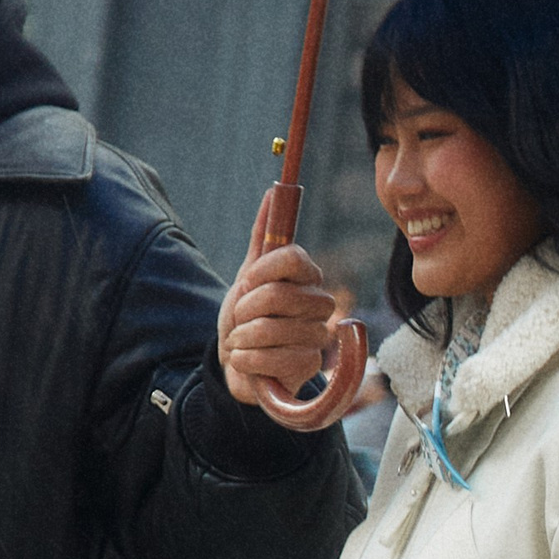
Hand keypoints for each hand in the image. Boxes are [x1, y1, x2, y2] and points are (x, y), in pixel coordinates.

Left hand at [218, 228, 354, 426]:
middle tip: (241, 318)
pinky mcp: (311, 366)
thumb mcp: (248, 276)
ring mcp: (318, 336)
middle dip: (245, 308)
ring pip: (271, 328)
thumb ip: (263, 236)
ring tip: (241, 341)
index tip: (247, 282)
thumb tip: (272, 192)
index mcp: (308, 279)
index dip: (262, 270)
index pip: (293, 257)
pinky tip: (246, 360)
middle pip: (278, 294)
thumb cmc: (246, 319)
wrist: (238, 364)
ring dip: (241, 337)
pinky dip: (247, 360)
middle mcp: (320, 305)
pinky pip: (272, 357)